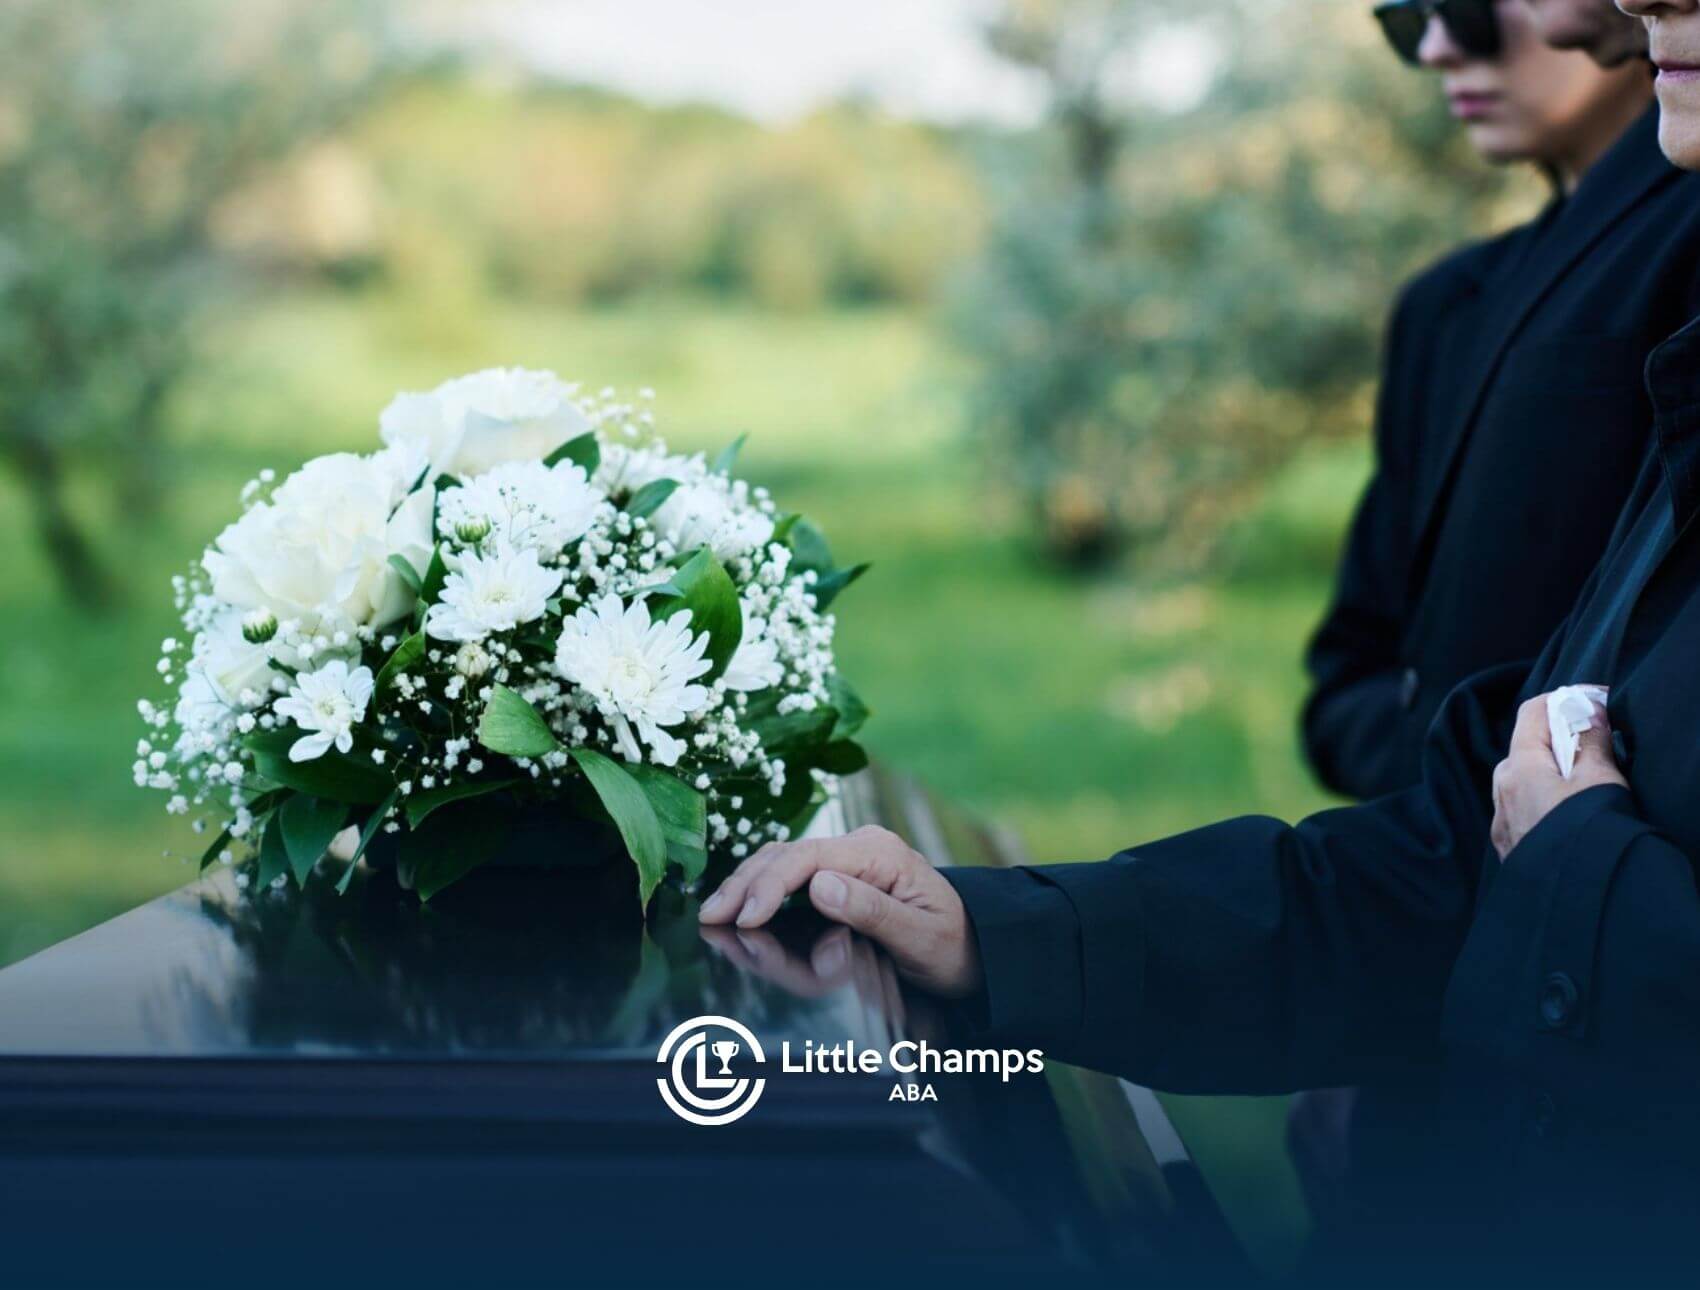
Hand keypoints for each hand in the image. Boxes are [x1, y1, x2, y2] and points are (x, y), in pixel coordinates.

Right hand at [698, 826, 982, 997]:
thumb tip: (819, 886)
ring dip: (747, 886)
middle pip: (787, 854)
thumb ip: (871, 911)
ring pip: (783, 861)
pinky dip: (762, 890)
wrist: (980, 946)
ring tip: (714, 914)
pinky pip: (793, 875)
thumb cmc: (954, 946)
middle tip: (711, 918)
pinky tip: (740, 907)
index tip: (745, 919)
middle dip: (746, 885)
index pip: (809, 858)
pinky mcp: (842, 875)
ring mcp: (849, 859)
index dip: (770, 886)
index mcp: (879, 853)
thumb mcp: (920, 937)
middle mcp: (860, 846)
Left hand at [1490, 689, 1626, 860]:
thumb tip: (1588, 711)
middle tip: (1597, 745)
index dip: (1563, 701)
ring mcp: (1501, 821)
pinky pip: (1524, 809)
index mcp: (1518, 768)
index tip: (1594, 703)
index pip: (1532, 713)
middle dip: (1559, 740)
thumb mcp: (1599, 781)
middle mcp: (1500, 791)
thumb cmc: (1586, 835)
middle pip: (1527, 747)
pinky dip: (1544, 800)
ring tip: (1586, 785)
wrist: (1571, 895)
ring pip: (1524, 781)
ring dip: (1551, 774)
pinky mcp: (1509, 846)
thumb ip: (1591, 742)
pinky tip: (1568, 814)